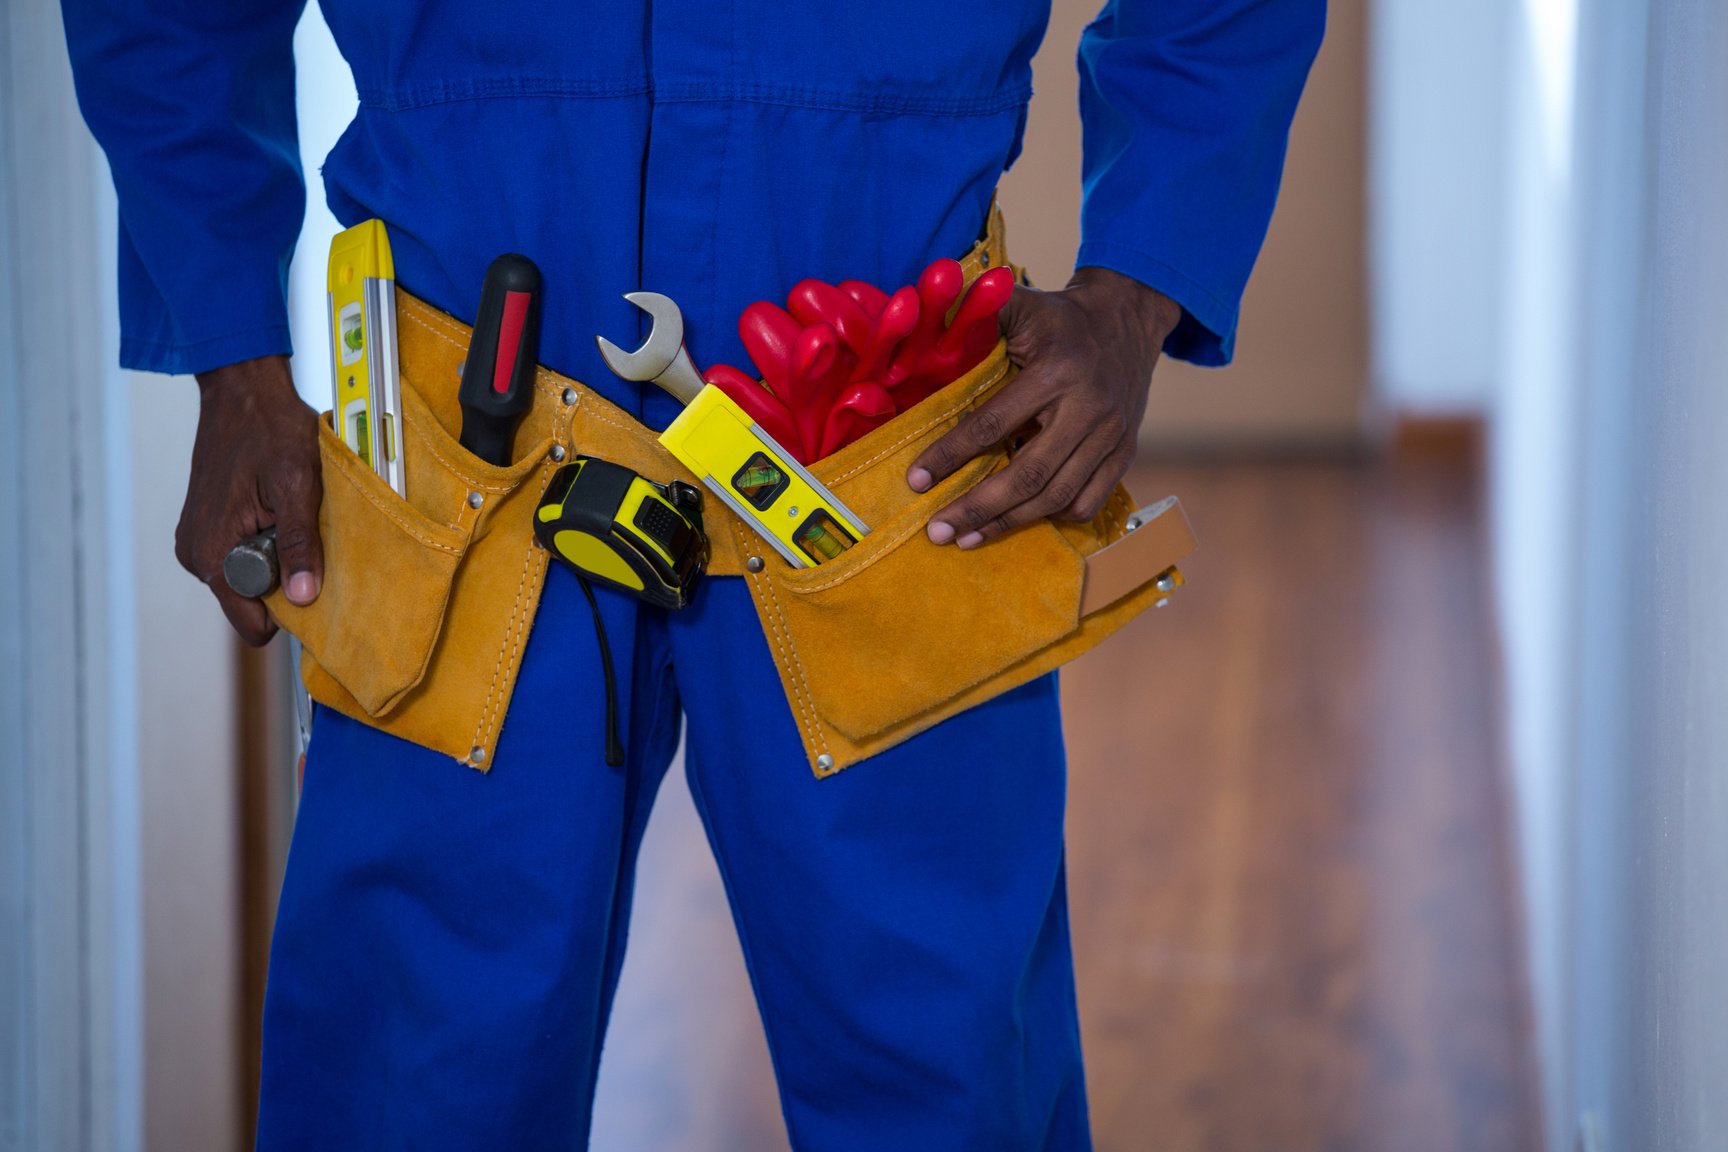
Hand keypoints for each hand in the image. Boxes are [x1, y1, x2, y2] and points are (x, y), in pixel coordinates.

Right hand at [177, 354, 322, 645]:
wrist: (243, 391)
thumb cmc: (270, 428)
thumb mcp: (297, 485)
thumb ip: (299, 544)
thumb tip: (303, 597)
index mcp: (212, 554)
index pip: (253, 623)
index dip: (291, 609)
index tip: (313, 577)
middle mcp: (197, 556)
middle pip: (254, 602)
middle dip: (286, 579)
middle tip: (303, 533)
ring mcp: (200, 543)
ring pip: (253, 578)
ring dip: (279, 557)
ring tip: (289, 514)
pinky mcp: (208, 529)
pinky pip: (245, 556)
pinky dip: (268, 541)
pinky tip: (277, 509)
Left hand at [906, 267, 1180, 547]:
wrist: (1126, 319)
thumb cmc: (1058, 318)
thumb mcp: (1020, 305)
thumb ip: (976, 313)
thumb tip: (918, 319)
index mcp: (1057, 371)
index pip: (994, 424)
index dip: (951, 455)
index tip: (915, 481)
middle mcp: (1089, 408)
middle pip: (1028, 475)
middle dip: (977, 508)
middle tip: (937, 532)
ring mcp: (1112, 436)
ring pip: (1057, 496)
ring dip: (1008, 523)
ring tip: (966, 538)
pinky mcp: (1124, 454)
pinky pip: (1088, 502)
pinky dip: (1051, 518)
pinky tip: (1017, 521)